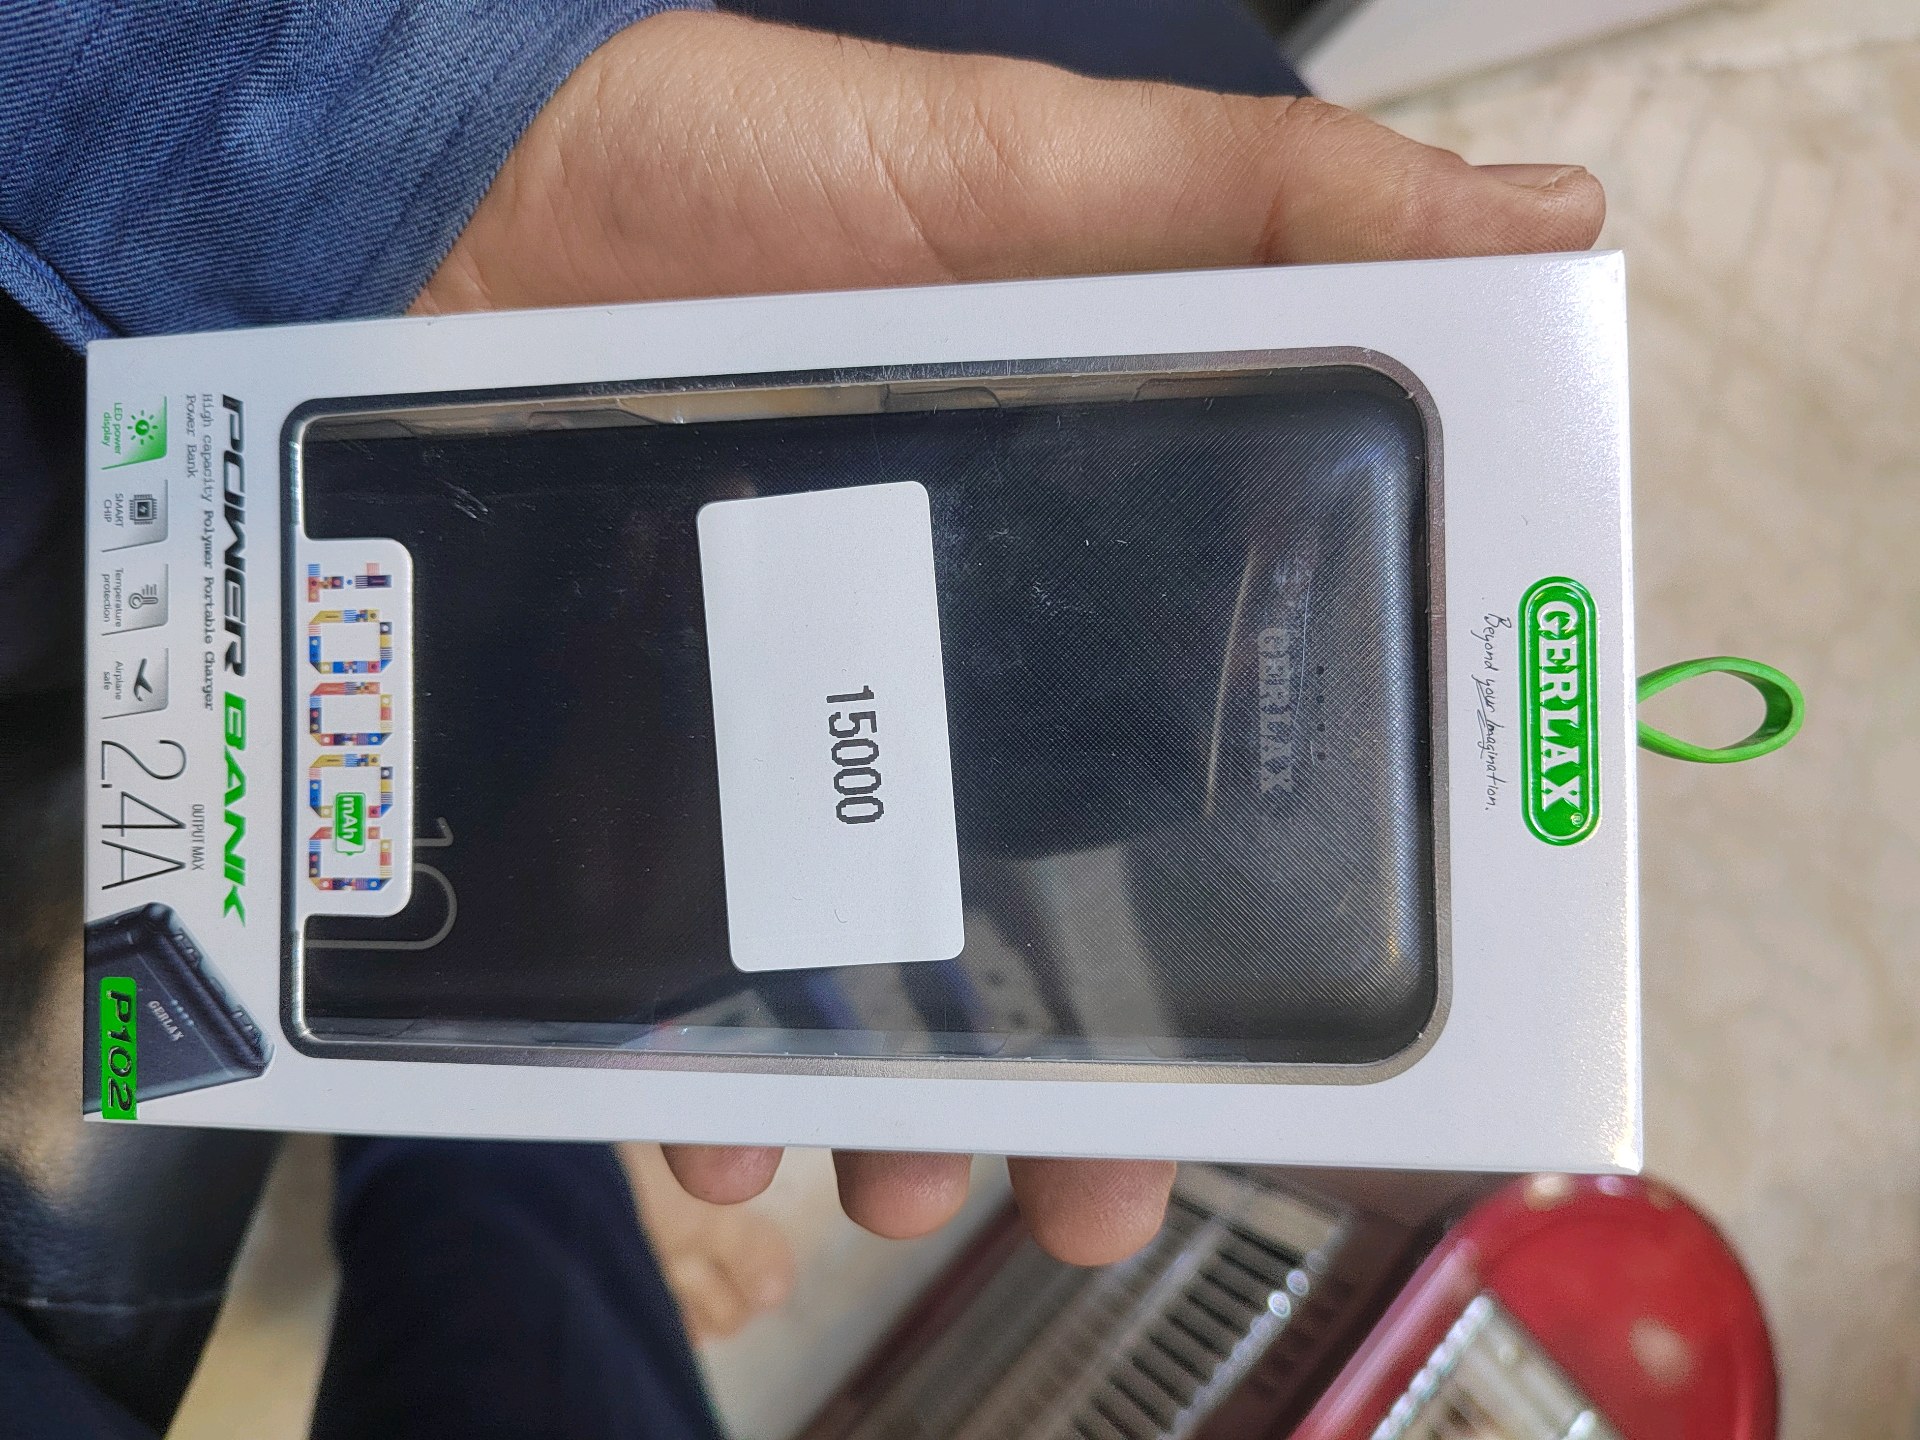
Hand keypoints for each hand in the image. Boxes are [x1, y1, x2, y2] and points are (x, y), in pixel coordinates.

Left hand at [414, 9, 1603, 1264]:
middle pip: (1048, 915)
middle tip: (1084, 1189)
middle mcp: (944, 671)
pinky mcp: (634, 766)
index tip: (1298, 1046)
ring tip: (900, 1187)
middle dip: (1079, 1082)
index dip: (1267, 917)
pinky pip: (679, 953)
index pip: (1212, 771)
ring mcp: (785, 731)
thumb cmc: (747, 171)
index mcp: (1075, 568)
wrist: (457, 196)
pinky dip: (701, 1069)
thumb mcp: (1028, 164)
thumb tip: (1549, 242)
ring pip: (874, 973)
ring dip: (900, 1114)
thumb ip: (1263, 205)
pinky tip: (714, 1132)